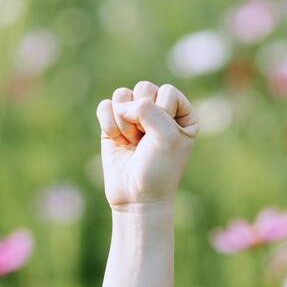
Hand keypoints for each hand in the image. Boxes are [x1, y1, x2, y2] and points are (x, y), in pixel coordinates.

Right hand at [95, 81, 196, 208]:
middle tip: (145, 142)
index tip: (164, 140)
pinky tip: (118, 142)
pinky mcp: (114, 123)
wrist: (137, 198)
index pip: (167, 92)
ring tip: (133, 143)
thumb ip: (147, 108)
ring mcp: (135, 115)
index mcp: (182, 112)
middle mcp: (159, 109)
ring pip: (122, 95)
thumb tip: (119, 103)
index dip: (162, 114)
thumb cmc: (159, 169)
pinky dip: (109, 124)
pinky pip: (105, 106)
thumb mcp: (166, 135)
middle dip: (141, 117)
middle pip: (143, 88)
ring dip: (124, 122)